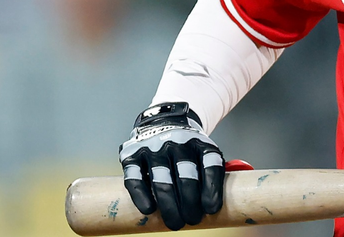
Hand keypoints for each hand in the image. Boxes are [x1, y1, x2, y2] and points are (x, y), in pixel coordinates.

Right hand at [118, 102, 225, 230]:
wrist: (163, 121)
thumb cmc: (187, 148)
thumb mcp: (204, 152)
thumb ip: (209, 173)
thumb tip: (211, 208)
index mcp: (200, 143)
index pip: (210, 166)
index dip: (212, 190)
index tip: (211, 209)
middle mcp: (178, 143)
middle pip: (186, 176)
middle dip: (190, 203)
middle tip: (192, 220)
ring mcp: (154, 148)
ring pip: (162, 180)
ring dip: (169, 205)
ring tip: (175, 222)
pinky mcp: (132, 155)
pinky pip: (135, 178)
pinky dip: (142, 196)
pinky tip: (149, 209)